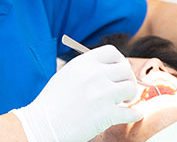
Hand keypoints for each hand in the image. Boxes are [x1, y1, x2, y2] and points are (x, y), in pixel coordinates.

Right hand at [11, 45, 141, 141]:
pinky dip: (133, 114)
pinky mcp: (107, 114)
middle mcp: (95, 74)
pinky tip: (131, 115)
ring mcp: (102, 94)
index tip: (119, 71)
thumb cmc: (52, 102)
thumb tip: (111, 70)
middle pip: (125, 69)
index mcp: (83, 63)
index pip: (112, 52)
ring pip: (131, 88)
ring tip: (123, 102)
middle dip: (127, 79)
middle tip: (123, 89)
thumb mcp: (67, 75)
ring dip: (130, 96)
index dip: (119, 61)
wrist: (43, 125)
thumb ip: (88, 69)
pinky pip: (131, 112)